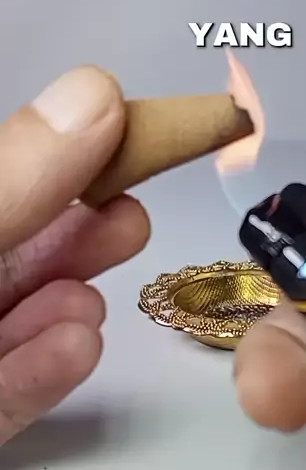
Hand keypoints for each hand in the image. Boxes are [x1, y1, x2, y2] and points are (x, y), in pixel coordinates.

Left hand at [0, 66, 148, 442]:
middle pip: (3, 256)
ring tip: (94, 300)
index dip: (53, 156)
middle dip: (68, 236)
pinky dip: (38, 375)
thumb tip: (93, 94)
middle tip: (129, 214)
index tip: (121, 124)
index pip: (0, 183)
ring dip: (59, 308)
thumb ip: (14, 179)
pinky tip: (77, 346)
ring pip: (6, 328)